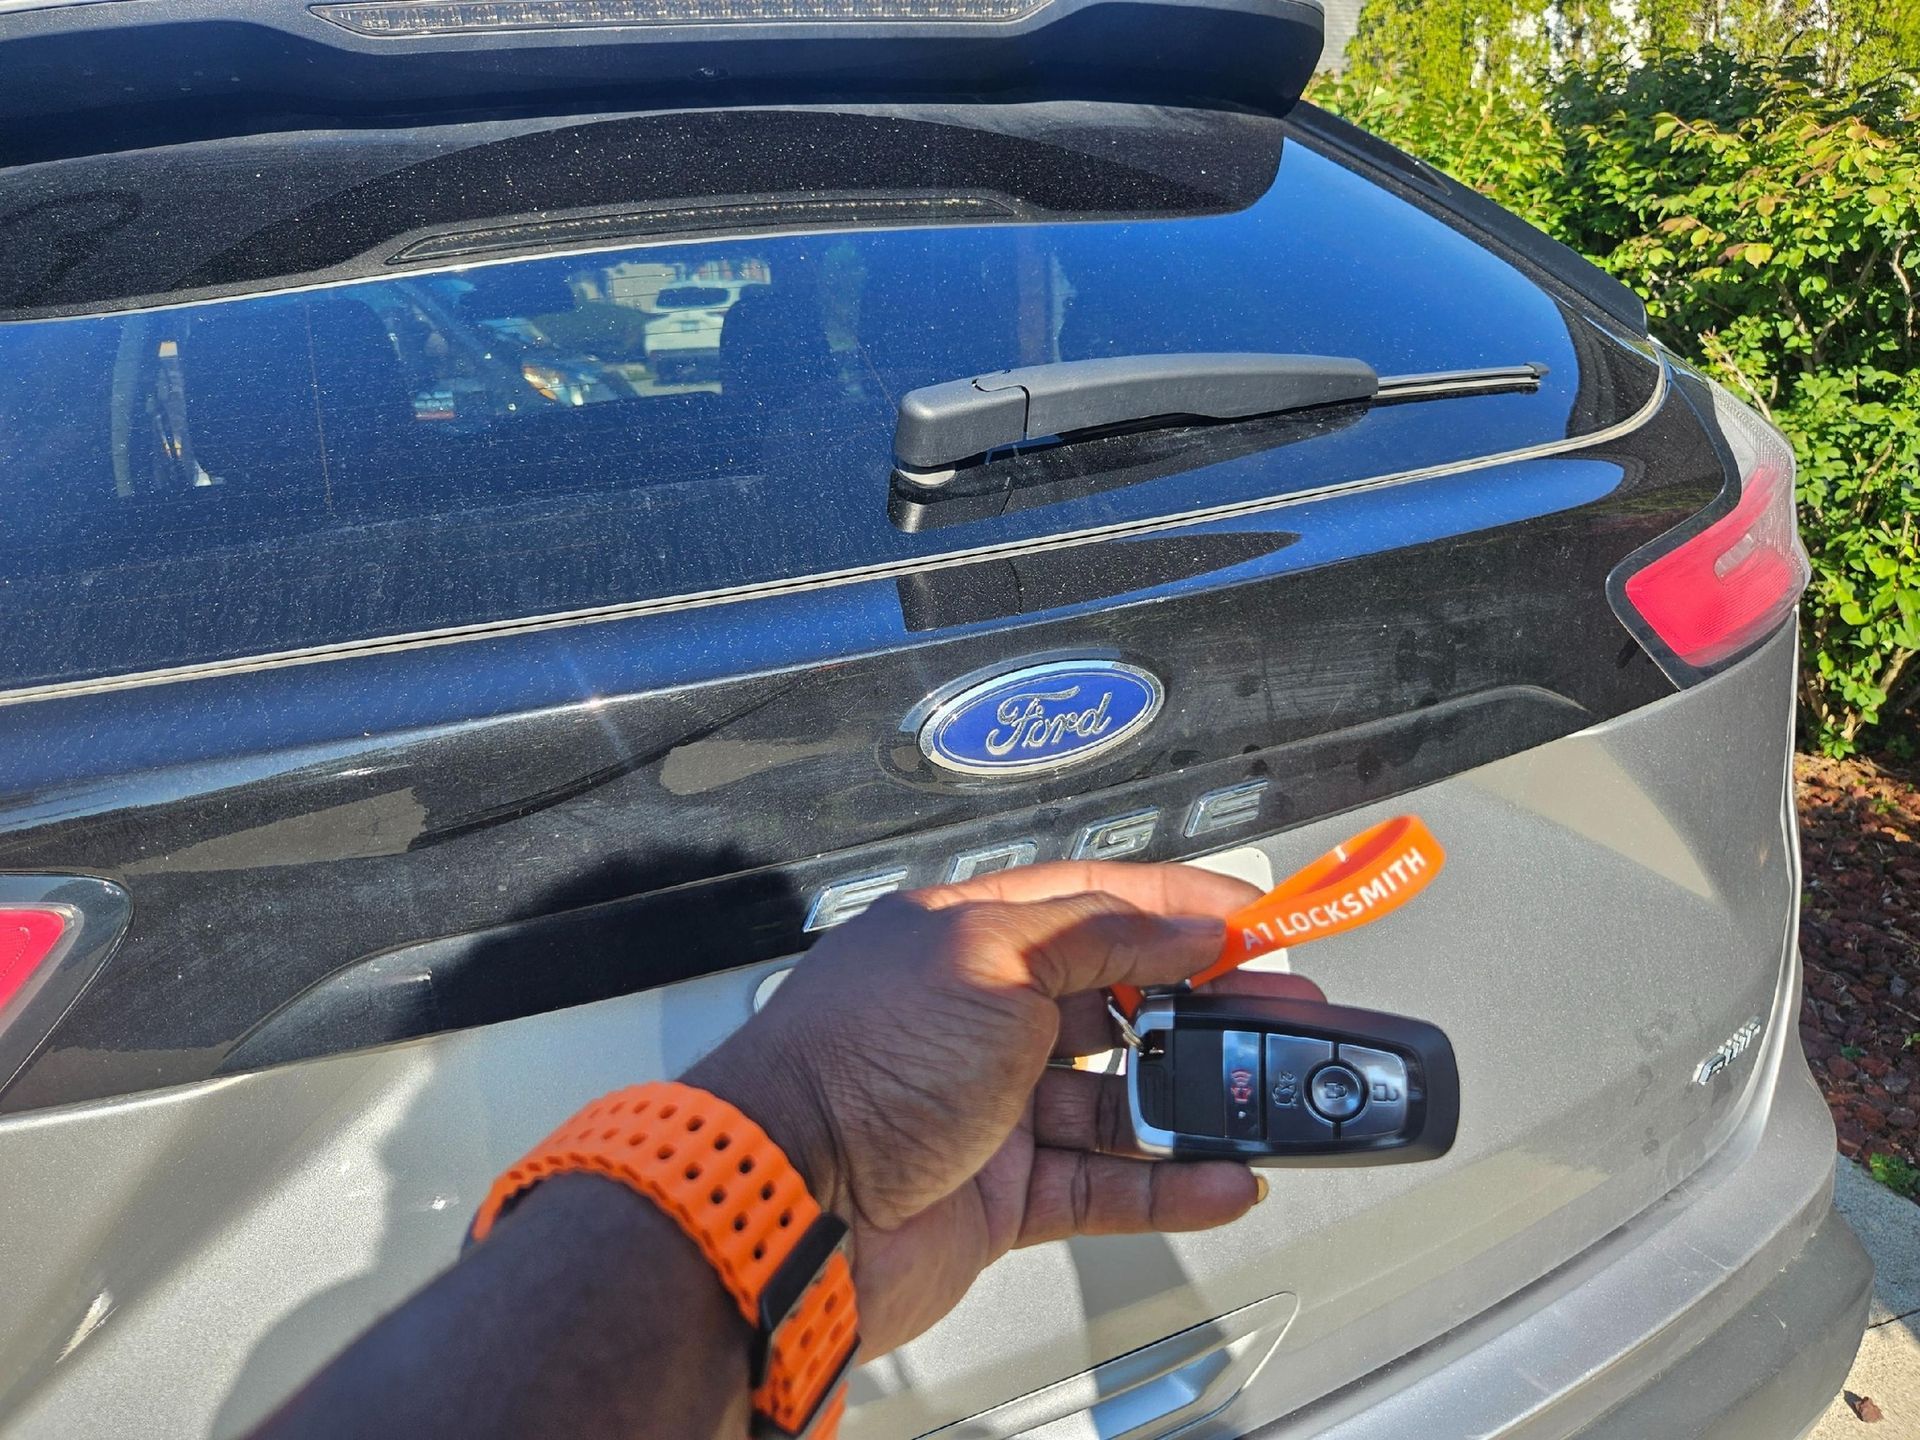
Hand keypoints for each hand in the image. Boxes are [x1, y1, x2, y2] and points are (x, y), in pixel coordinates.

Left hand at [684, 861, 1324, 1356]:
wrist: (783, 1207)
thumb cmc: (852, 1065)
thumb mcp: (987, 960)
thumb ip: (1095, 937)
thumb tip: (1181, 923)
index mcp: (969, 936)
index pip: (1097, 901)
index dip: (1182, 903)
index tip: (1258, 913)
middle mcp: (980, 1015)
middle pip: (1119, 1000)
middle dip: (1206, 1004)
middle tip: (1282, 1009)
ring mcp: (990, 1106)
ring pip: (1119, 1099)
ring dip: (1194, 1101)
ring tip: (1265, 1099)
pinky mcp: (999, 1191)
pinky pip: (1103, 1181)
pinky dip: (1166, 1183)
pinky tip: (1219, 1177)